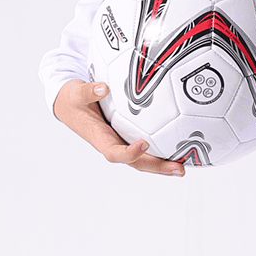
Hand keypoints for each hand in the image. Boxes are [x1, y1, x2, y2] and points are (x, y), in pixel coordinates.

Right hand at [52, 80, 185, 176]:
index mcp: (100, 138)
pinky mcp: (129, 135)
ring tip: (186, 165)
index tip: (144, 143)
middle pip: (137, 162)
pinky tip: (183, 145)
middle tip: (179, 169)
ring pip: (145, 158)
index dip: (129, 152)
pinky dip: (164, 147)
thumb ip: (88, 91)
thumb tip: (103, 87)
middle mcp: (114, 144)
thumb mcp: (75, 93)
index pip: (115, 152)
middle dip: (157, 167)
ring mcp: (123, 141)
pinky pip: (149, 144)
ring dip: (164, 163)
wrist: (69, 103)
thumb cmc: (72, 98)